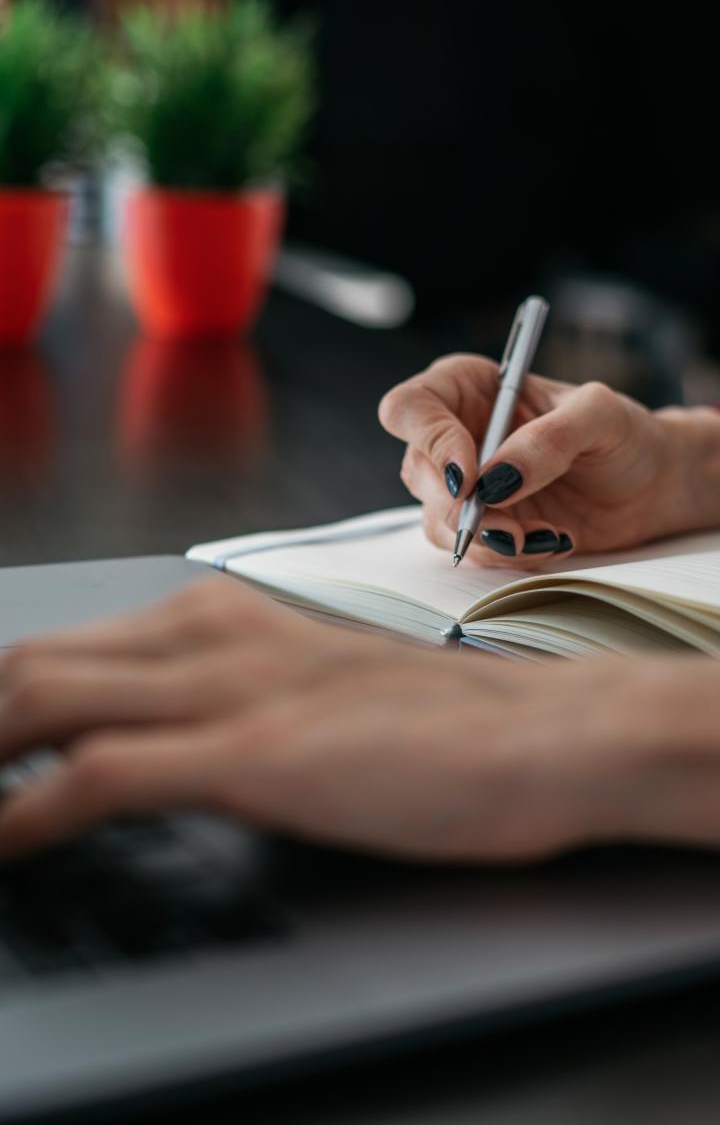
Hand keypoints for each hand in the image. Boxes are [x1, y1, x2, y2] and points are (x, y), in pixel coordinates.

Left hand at [2, 579, 719, 861]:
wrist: (539, 734)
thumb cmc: (439, 723)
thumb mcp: (308, 692)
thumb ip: (234, 701)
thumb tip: (172, 738)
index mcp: (221, 614)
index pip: (68, 647)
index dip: (5, 699)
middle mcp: (209, 634)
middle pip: (33, 664)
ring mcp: (226, 689)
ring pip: (42, 699)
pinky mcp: (251, 753)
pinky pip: (97, 777)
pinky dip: (24, 819)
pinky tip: (4, 849)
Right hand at [379, 354, 719, 562]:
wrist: (648, 485)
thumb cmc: (622, 434)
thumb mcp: (599, 415)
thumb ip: (549, 437)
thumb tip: (498, 477)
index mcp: (469, 387)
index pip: (410, 408)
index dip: (429, 441)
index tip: (470, 475)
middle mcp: (455, 434)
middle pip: (418, 472)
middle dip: (460, 507)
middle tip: (508, 525)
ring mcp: (466, 484)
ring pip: (436, 518)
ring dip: (487, 537)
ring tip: (543, 535)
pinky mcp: (483, 525)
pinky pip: (470, 549)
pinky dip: (507, 554)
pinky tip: (549, 540)